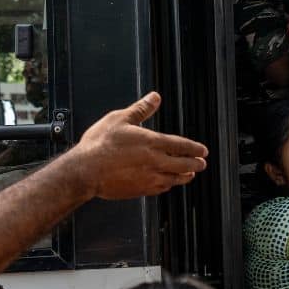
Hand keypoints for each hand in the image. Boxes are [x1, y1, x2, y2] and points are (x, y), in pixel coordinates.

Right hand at [73, 92, 208, 199]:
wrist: (86, 171)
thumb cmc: (99, 145)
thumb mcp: (120, 119)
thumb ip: (140, 109)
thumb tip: (154, 98)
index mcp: (152, 143)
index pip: (181, 145)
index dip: (194, 148)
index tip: (203, 150)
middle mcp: (155, 162)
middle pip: (183, 164)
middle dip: (195, 163)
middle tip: (202, 163)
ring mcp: (148, 178)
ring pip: (174, 179)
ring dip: (185, 176)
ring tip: (190, 175)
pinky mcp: (140, 190)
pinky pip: (160, 189)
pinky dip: (168, 185)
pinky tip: (168, 184)